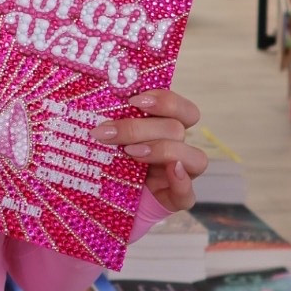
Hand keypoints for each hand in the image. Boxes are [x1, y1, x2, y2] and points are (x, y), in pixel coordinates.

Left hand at [92, 89, 205, 214]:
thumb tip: (96, 90)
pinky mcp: (174, 200)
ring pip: (194, 157)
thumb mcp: (106, 134)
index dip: (165, 100)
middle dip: (138, 128)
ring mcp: (179, 175)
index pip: (182, 109)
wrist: (101, 197)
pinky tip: (171, 171)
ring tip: (129, 152)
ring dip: (162, 150)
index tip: (133, 100)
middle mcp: (176, 147)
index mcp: (164, 127)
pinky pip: (189, 194)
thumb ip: (110, 115)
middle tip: (106, 132)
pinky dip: (182, 182)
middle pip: (176, 129)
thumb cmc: (104, 157)